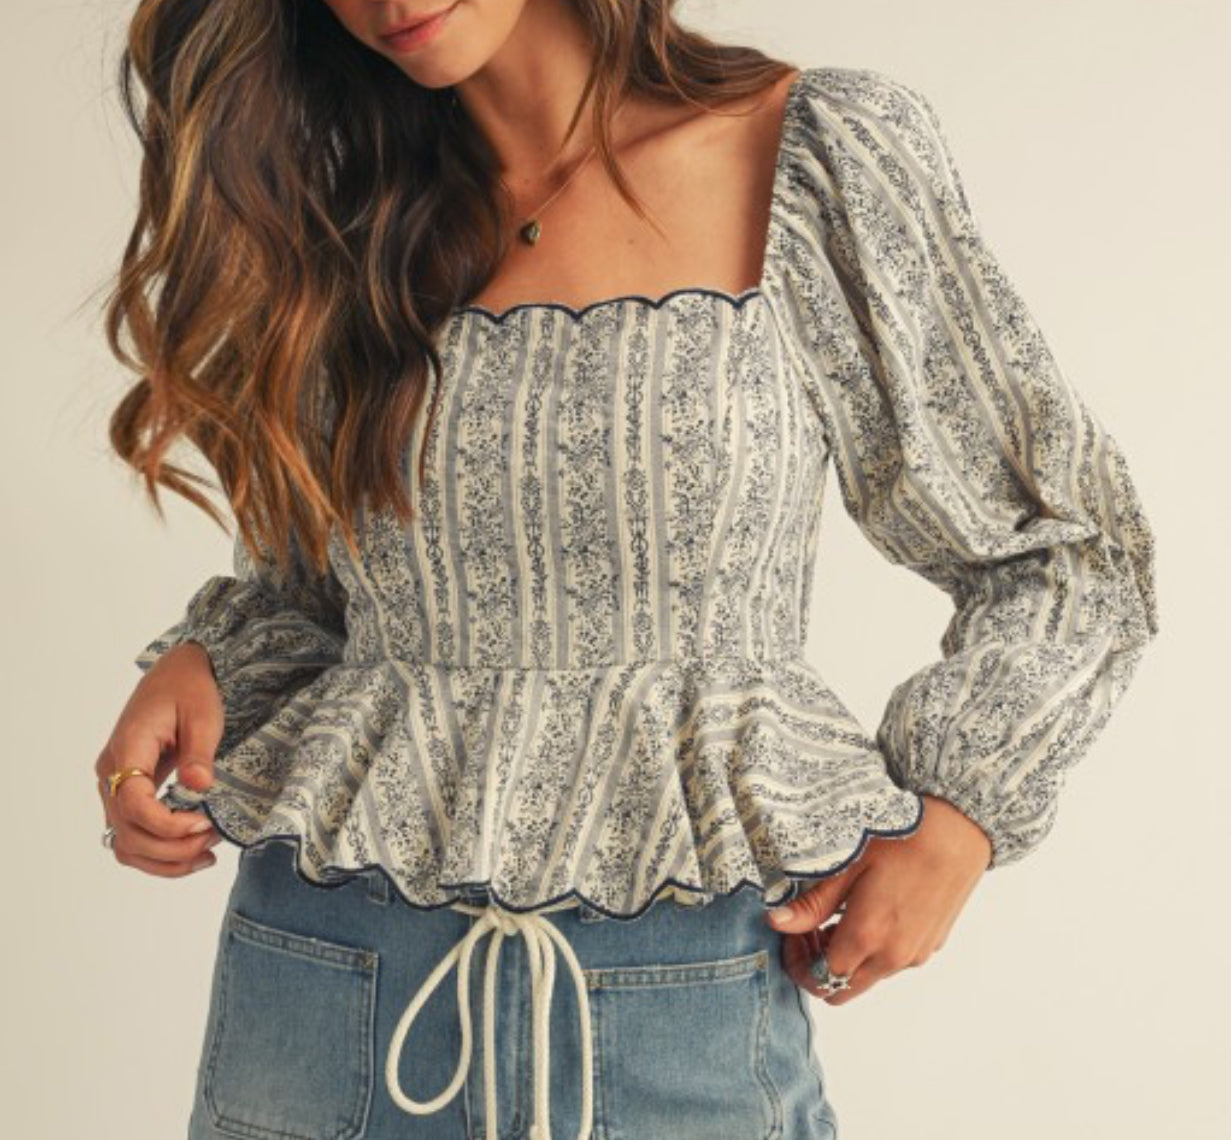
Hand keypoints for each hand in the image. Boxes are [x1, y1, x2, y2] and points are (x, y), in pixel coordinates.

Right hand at [96, 642, 224, 876]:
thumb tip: (199, 785)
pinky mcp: (127, 795)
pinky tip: (191, 855)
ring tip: (206, 853)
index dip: (167, 825)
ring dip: (164, 860)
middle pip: (127, 832)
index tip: (204, 823)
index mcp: (127, 749)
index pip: (134, 804)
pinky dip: (158, 854)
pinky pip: (132, 836)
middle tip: (213, 838)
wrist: (176, 673)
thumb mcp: (203, 714)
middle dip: (171, 848)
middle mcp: (112, 773)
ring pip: (125, 843)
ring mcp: (115, 787)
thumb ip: (199, 751)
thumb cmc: (189, 689)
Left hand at [767, 794, 991, 1004]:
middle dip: (816, 967)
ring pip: (867, 977)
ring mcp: (915, 954)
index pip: (820, 980)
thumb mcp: (847, 864)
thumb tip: (776, 922)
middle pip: (842, 990)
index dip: (797, 962)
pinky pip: (891, 963)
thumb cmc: (901, 839)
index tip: (792, 934)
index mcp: (868, 938)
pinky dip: (870, 951)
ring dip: (844, 960)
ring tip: (835, 915)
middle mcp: (893, 956)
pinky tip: (865, 912)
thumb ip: (812, 903)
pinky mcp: (930, 945)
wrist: (958, 832)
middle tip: (807, 929)